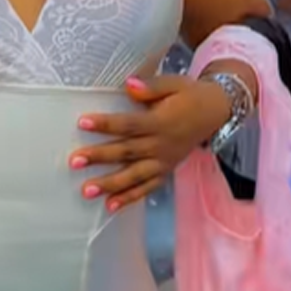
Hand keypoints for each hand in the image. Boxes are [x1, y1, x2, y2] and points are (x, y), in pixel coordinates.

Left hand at [69, 75, 230, 210]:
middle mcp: (161, 145)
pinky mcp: (165, 172)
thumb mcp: (174, 84)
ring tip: (87, 191)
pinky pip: (147, 188)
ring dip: (110, 184)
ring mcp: (163, 162)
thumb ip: (151, 87)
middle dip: (100, 157)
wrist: (215, 112)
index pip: (129, 124)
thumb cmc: (189, 95)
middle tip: (75, 161)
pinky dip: (130, 198)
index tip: (83, 123)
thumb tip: (129, 85)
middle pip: (126, 152)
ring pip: (134, 175)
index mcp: (161, 122)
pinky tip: (110, 206)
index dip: (106, 124)